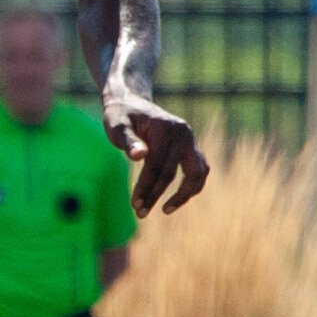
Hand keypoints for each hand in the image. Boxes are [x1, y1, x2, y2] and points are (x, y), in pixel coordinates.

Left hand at [109, 92, 208, 215]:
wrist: (132, 103)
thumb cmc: (121, 116)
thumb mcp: (117, 125)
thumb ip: (128, 140)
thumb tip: (139, 156)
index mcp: (166, 128)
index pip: (157, 165)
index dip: (147, 187)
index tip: (135, 205)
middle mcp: (183, 134)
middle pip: (174, 172)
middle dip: (156, 194)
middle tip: (140, 212)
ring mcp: (190, 140)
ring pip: (197, 173)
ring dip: (183, 194)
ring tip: (166, 209)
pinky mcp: (191, 148)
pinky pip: (199, 170)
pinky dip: (192, 186)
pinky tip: (176, 199)